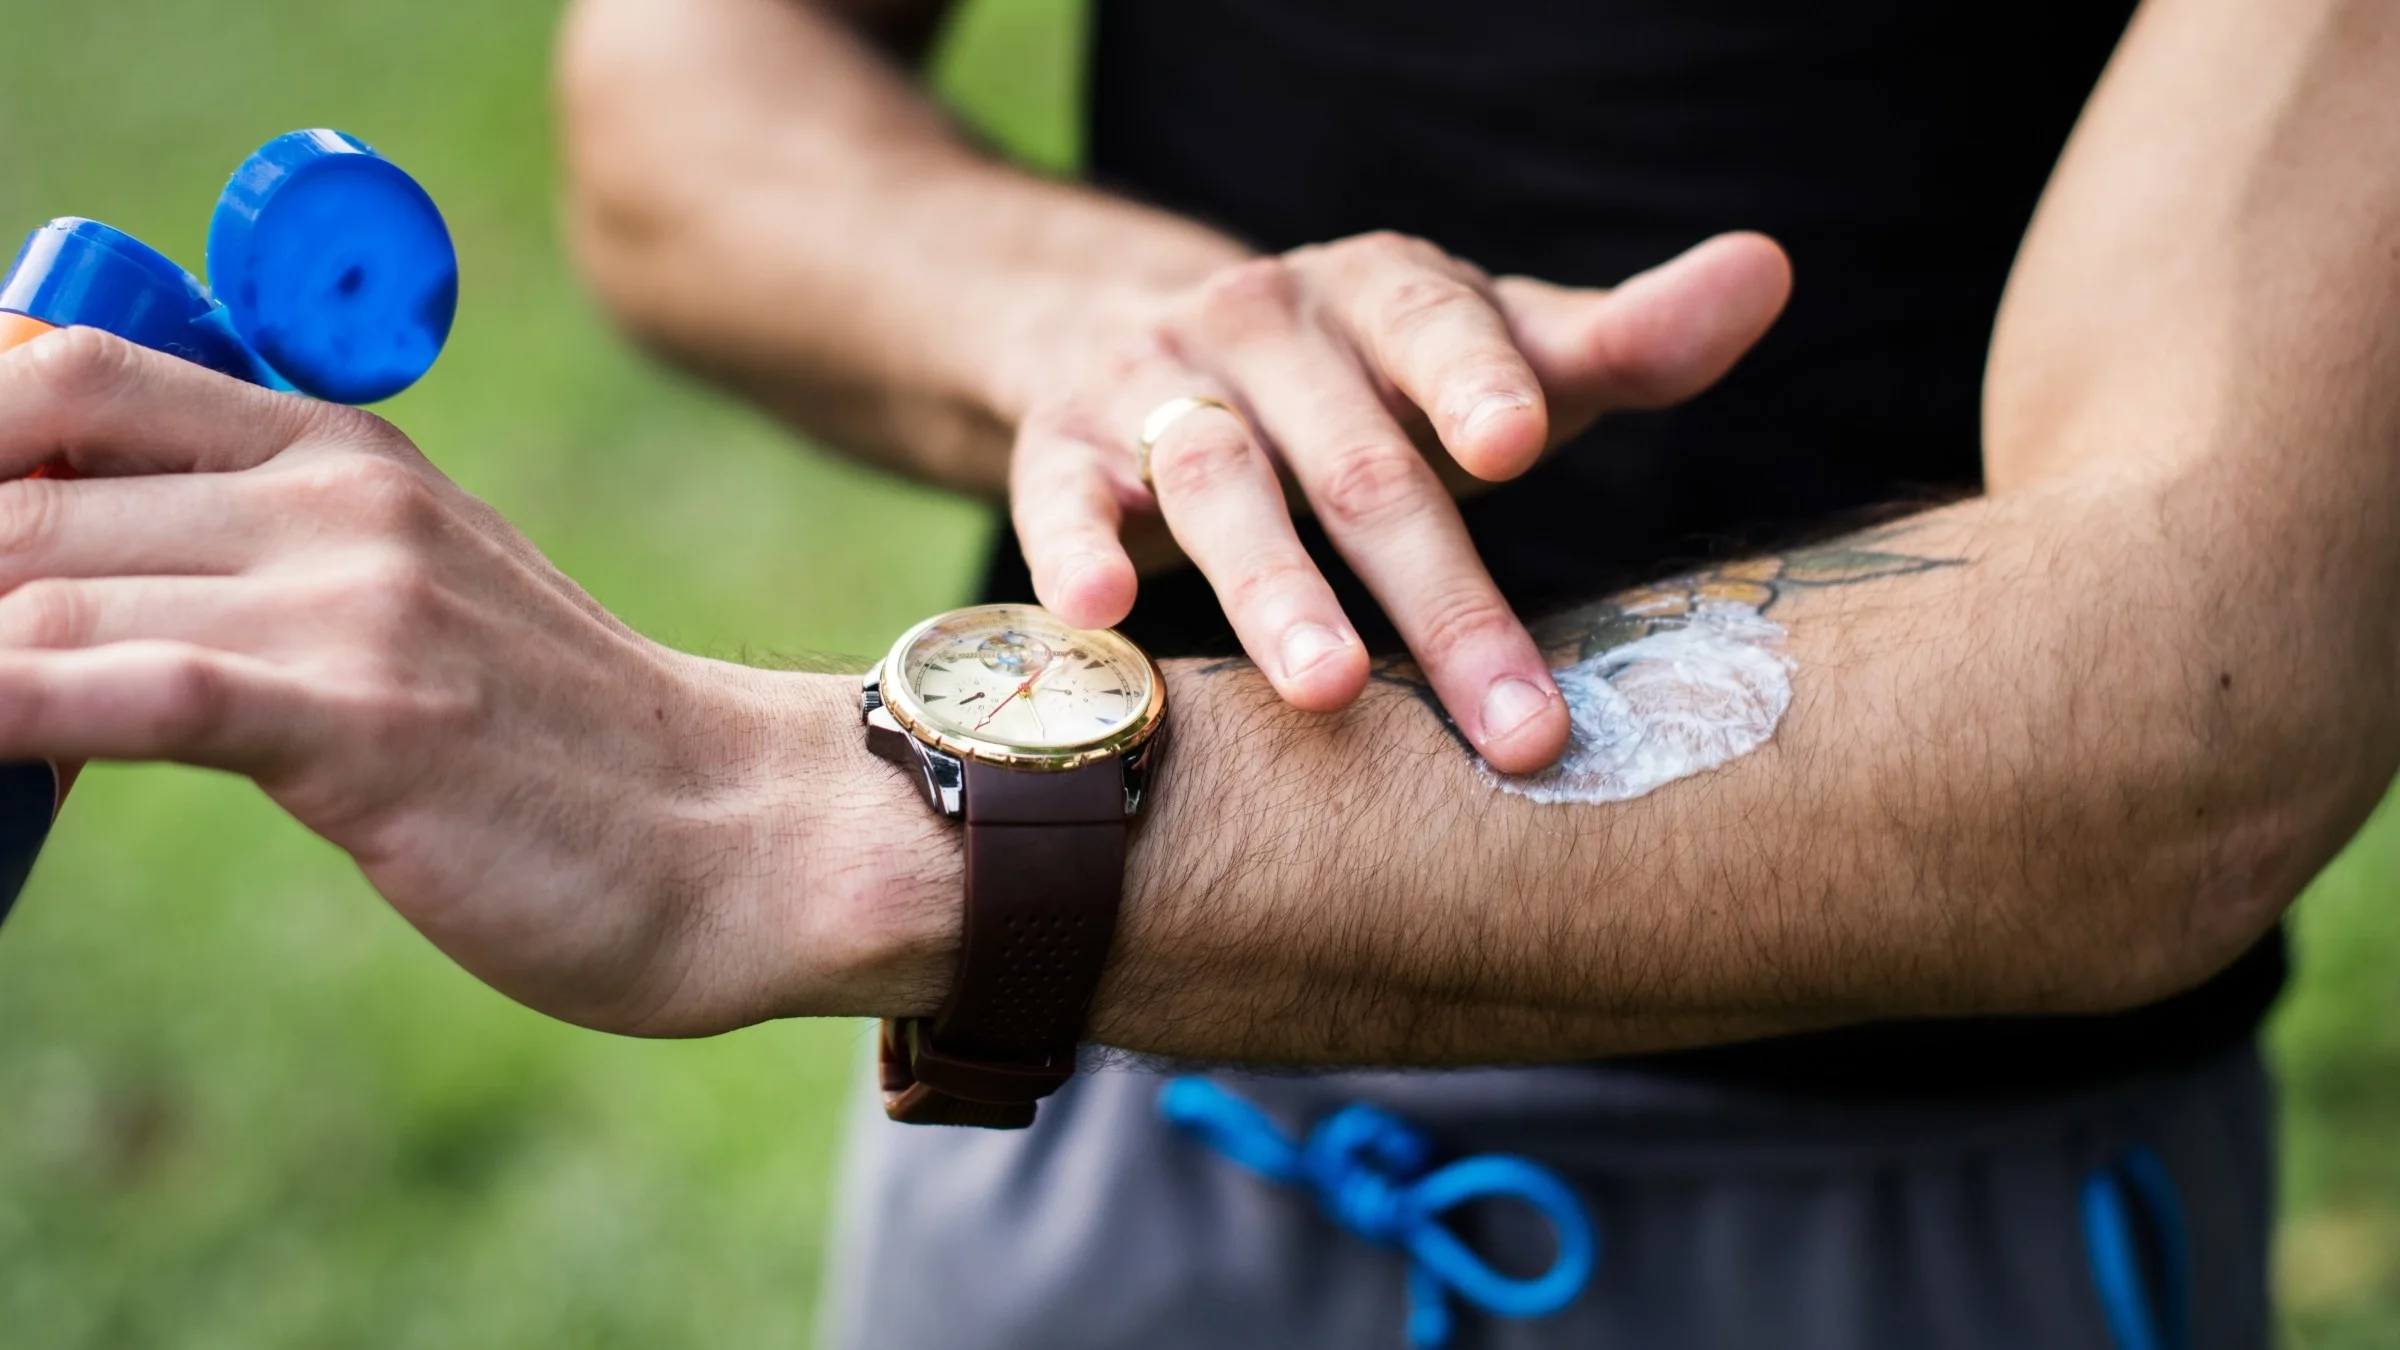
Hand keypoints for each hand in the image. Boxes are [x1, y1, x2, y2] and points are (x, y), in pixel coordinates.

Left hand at [0, 329, 941, 1035]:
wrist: (745, 834)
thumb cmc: (568, 749)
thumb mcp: (415, 606)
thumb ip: (262, 567)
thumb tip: (69, 595)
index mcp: (342, 453)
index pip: (70, 375)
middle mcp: (336, 500)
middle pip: (24, 486)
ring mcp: (349, 603)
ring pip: (42, 586)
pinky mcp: (359, 722)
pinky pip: (113, 690)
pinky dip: (3, 704)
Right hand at [1002, 231, 1790, 772]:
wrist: (1126, 329)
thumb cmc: (1363, 379)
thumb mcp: (1487, 350)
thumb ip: (1618, 340)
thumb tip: (1768, 271)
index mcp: (1384, 291)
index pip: (1435, 325)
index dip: (1472, 381)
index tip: (1518, 446)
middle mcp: (1266, 325)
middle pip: (1354, 459)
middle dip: (1436, 593)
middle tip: (1512, 723)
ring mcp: (1154, 381)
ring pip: (1212, 479)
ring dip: (1271, 588)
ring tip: (1327, 692)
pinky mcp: (1060, 444)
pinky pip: (1057, 495)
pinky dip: (1073, 549)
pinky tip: (1100, 615)